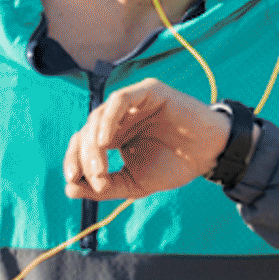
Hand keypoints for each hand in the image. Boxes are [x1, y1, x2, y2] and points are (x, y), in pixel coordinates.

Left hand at [65, 81, 223, 203]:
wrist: (209, 154)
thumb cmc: (175, 165)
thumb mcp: (135, 183)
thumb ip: (104, 187)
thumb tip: (69, 189)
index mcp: (114, 135)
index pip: (82, 143)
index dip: (73, 160)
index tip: (72, 181)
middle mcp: (119, 116)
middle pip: (87, 130)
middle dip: (84, 156)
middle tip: (93, 177)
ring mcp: (133, 101)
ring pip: (99, 115)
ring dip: (93, 143)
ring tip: (99, 167)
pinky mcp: (148, 91)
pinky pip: (120, 99)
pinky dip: (109, 119)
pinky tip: (106, 141)